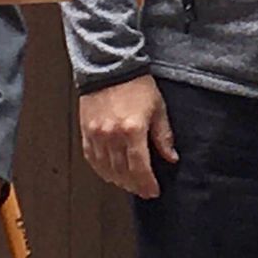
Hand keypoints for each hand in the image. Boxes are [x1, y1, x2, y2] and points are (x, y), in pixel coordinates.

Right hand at [79, 75, 177, 198]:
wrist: (110, 66)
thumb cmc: (136, 84)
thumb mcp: (158, 108)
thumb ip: (163, 135)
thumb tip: (171, 157)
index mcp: (133, 130)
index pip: (140, 168)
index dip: (147, 183)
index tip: (153, 191)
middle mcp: (112, 135)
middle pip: (123, 172)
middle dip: (134, 185)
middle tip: (143, 191)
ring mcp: (97, 134)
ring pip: (106, 168)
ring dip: (118, 180)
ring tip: (128, 184)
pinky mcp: (86, 131)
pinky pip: (92, 158)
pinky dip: (101, 169)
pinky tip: (109, 173)